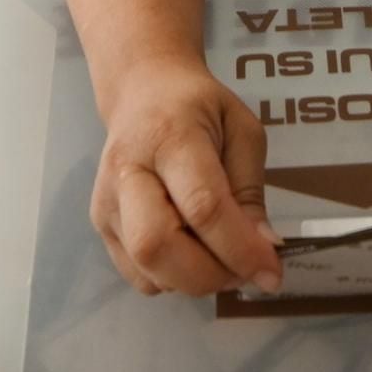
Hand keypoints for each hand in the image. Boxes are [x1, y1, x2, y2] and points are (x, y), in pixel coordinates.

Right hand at [91, 55, 278, 296]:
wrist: (142, 91)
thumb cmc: (199, 107)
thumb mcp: (243, 132)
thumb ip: (251, 191)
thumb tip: (263, 248)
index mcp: (170, 137)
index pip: (202, 206)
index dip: (240, 248)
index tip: (272, 272)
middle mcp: (127, 171)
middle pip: (157, 246)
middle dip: (210, 274)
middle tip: (244, 270)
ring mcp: (106, 201)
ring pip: (146, 268)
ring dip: (195, 280)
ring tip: (221, 258)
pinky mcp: (100, 223)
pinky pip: (138, 275)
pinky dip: (173, 279)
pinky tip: (191, 252)